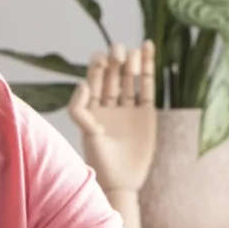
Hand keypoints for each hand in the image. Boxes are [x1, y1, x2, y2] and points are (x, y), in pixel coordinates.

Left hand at [66, 43, 157, 227]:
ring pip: (129, 76)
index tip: (102, 59)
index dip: (97, 65)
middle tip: (119, 53)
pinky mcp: (146, 111)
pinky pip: (147, 85)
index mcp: (91, 106)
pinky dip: (148, 67)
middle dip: (115, 59)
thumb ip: (79, 108)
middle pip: (112, 73)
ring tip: (134, 51)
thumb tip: (82, 82)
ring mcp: (128, 106)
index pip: (94, 78)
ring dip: (132, 61)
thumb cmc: (99, 159)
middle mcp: (109, 103)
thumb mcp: (86, 133)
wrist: (122, 180)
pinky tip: (148, 47)